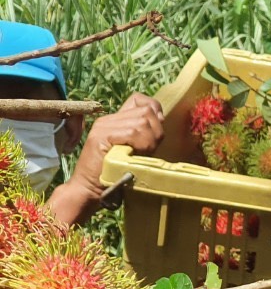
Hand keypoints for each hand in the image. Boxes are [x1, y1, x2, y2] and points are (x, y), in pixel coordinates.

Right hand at [49, 93, 164, 224]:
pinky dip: (140, 145)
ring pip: (141, 122)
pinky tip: (134, 154)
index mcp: (115, 119)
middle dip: (156, 131)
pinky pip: (131, 133)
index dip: (154, 110)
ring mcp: (103, 126)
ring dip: (149, 140)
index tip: (155, 131)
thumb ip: (145, 134)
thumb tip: (161, 118)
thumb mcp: (136, 149)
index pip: (139, 99)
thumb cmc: (115, 173)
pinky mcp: (100, 136)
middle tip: (149, 149)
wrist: (90, 189)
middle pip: (146, 111)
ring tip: (141, 153)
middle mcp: (108, 119)